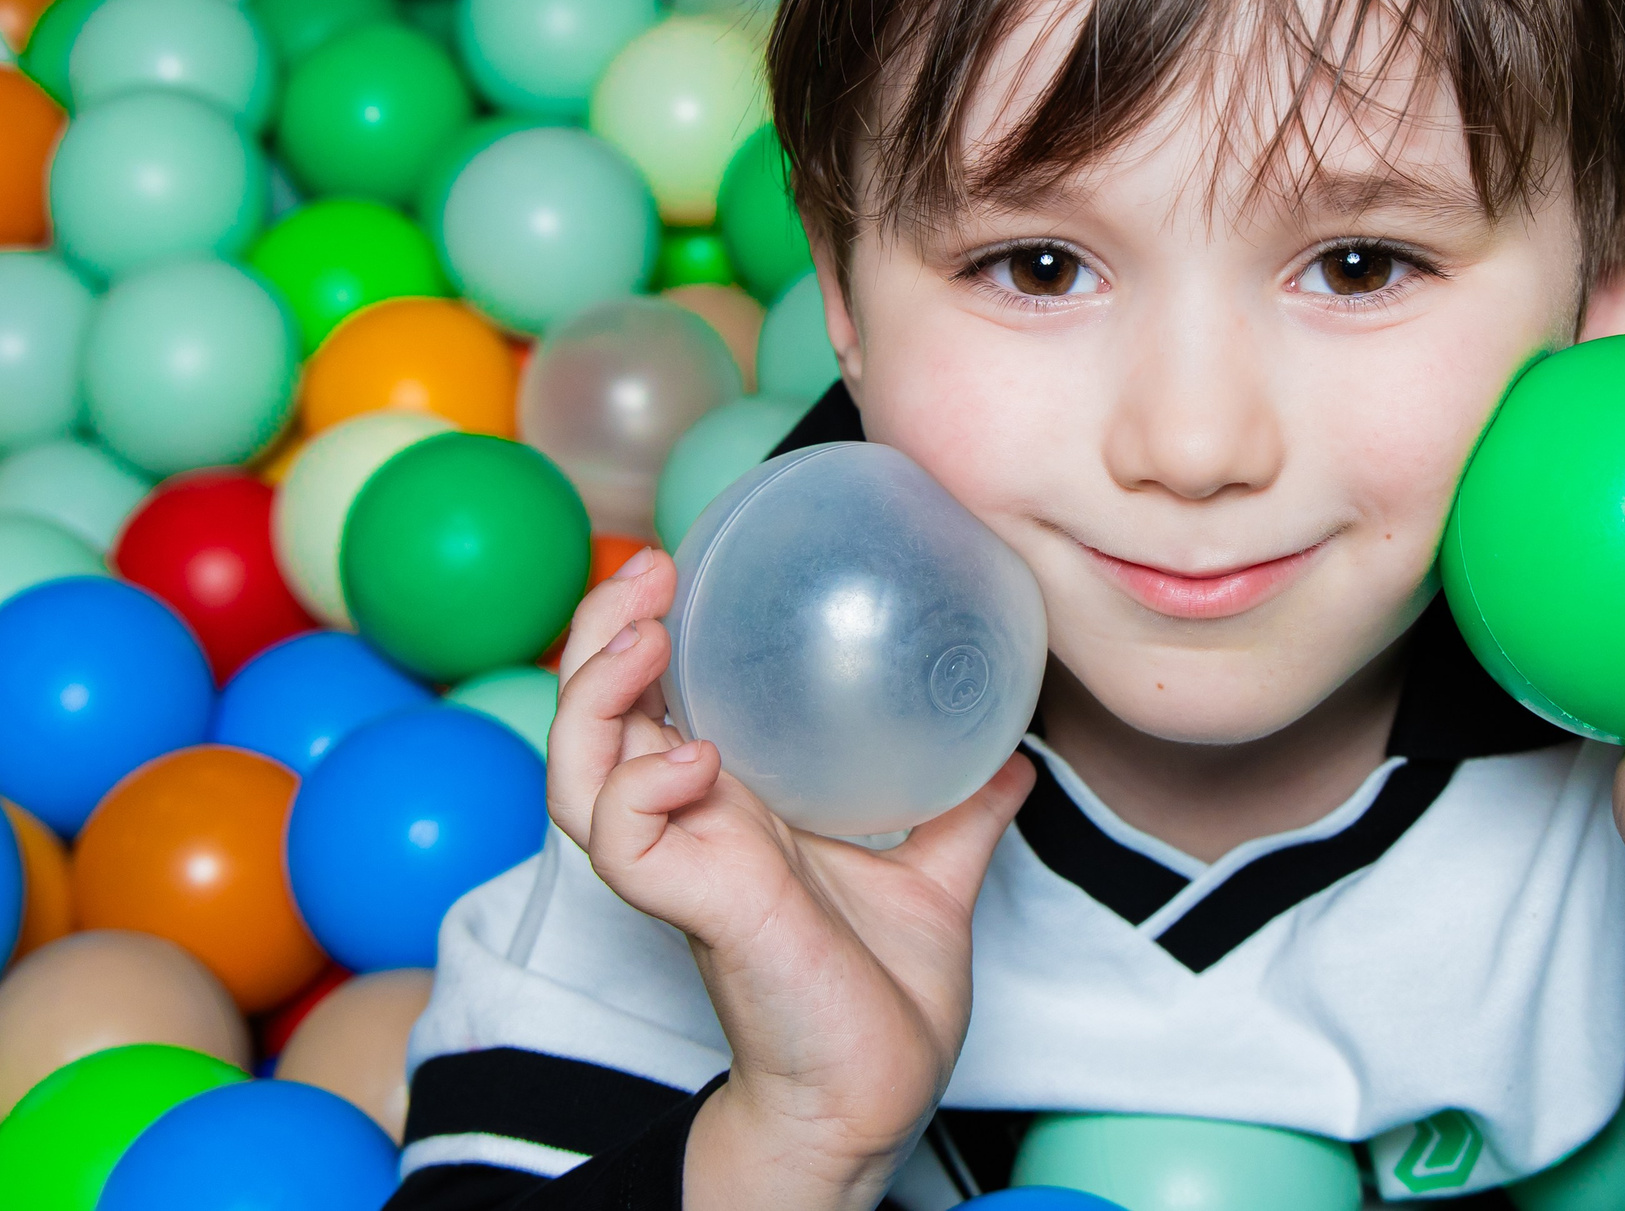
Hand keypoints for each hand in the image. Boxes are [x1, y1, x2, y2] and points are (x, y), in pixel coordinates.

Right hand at [550, 553, 1032, 1210]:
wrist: (874, 1094)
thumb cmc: (880, 995)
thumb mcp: (932, 877)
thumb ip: (962, 811)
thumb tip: (1017, 751)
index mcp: (731, 805)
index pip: (653, 700)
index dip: (645, 629)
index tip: (690, 559)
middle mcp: (691, 824)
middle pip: (594, 714)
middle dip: (598, 631)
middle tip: (655, 568)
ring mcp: (683, 864)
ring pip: (578, 768)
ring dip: (595, 691)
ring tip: (645, 631)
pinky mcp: (692, 909)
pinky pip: (623, 839)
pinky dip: (643, 786)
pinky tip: (696, 756)